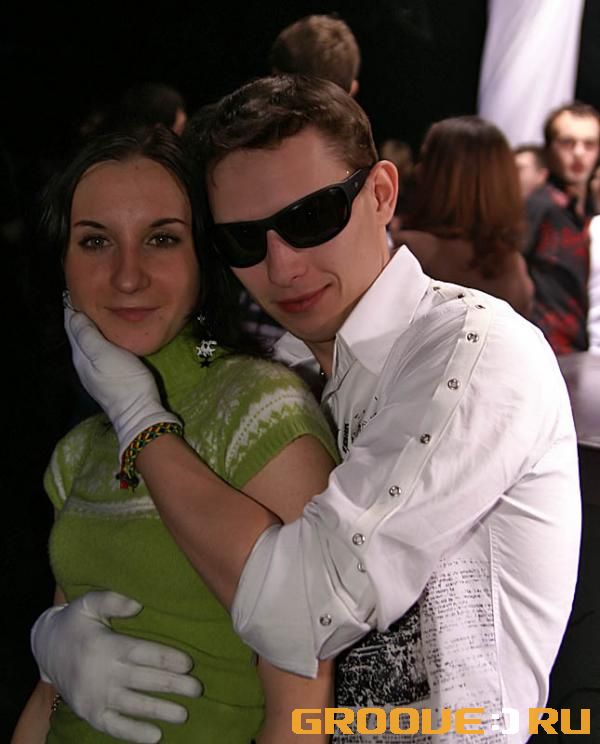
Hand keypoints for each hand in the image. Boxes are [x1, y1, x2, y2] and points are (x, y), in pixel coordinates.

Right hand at [31, 591, 202, 742]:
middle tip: (197, 689)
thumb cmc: (76, 622)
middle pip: (142, 680)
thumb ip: (112, 600)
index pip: (140, 653)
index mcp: (105, 646)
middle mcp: (100, 673)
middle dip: (171, 686)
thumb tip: (137, 604)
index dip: (165, 659)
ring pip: (132, 705)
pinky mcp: (89, 712)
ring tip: (184, 714)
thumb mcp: (88, 603)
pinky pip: (113, 726)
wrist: (46, 648)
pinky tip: (155, 735)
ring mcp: (94, 696)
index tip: (188, 664)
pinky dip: (133, 733)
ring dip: (159, 711)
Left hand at [64, 307, 179, 456]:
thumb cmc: (124, 380)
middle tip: (90, 296)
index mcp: (80, 356)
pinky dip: (101, 340)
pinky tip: (111, 337)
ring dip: (92, 328)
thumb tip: (73, 315)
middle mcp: (84, 365)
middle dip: (81, 317)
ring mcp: (96, 374)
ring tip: (101, 312)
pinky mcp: (109, 379)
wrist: (140, 412)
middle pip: (79, 335)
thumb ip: (87, 335)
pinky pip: (100, 353)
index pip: (71, 326)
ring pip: (89, 344)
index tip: (78, 290)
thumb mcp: (105, 354)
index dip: (73, 308)